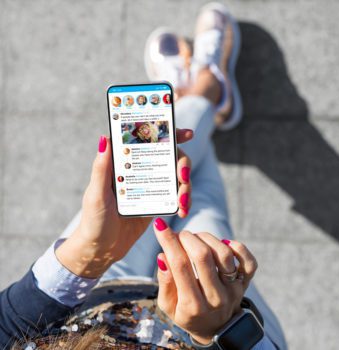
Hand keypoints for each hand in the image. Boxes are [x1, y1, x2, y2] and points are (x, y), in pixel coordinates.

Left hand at [56, 129, 192, 277]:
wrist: (101, 249)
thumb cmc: (93, 221)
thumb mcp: (96, 195)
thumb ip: (101, 168)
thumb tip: (105, 138)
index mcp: (123, 164)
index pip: (147, 141)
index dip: (168, 134)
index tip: (187, 133)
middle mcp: (139, 170)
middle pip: (169, 157)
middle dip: (183, 164)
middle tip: (184, 177)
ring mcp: (149, 186)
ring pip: (176, 176)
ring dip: (186, 186)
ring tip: (183, 203)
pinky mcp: (156, 201)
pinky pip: (175, 195)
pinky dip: (183, 200)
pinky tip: (182, 209)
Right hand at [153, 218, 257, 344]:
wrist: (215, 329)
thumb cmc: (187, 313)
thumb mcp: (168, 305)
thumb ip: (164, 282)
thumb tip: (162, 256)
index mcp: (192, 305)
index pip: (180, 265)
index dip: (168, 241)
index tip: (160, 225)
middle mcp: (215, 297)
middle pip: (203, 256)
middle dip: (187, 237)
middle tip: (179, 235)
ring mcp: (233, 290)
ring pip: (224, 254)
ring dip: (207, 238)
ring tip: (196, 238)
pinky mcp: (245, 283)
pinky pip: (249, 261)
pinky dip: (238, 247)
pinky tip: (224, 243)